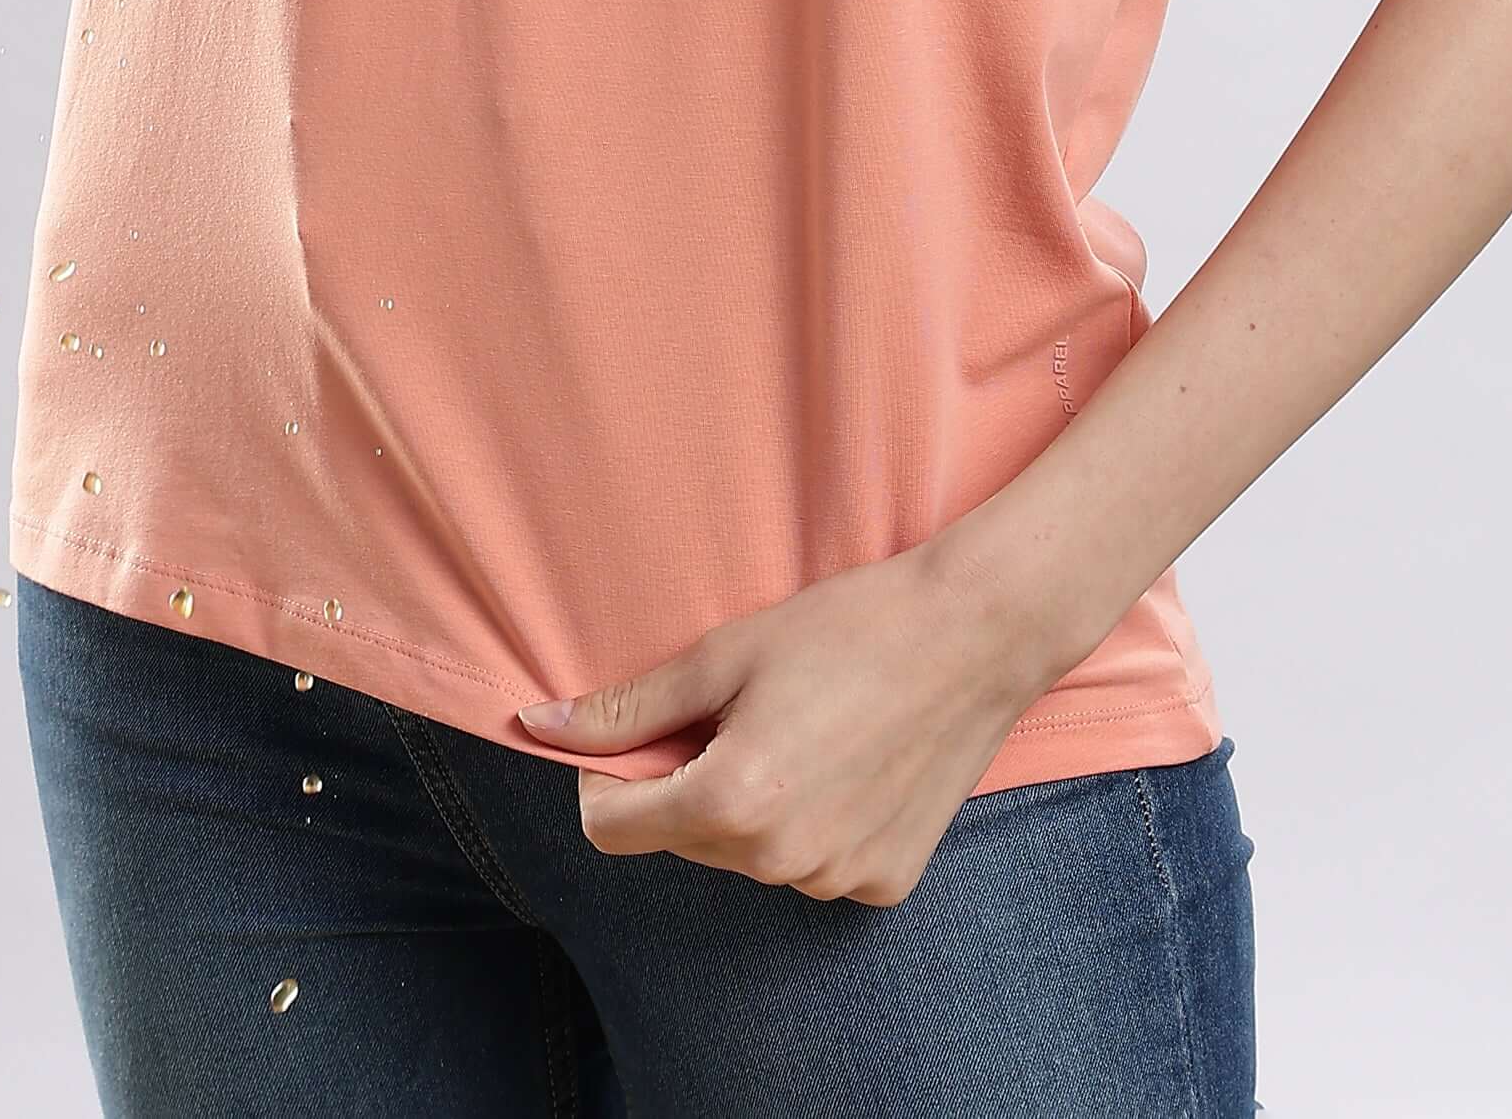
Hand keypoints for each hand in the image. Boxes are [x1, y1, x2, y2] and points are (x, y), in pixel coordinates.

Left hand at [516, 534, 1053, 906]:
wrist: (975, 633)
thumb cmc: (848, 627)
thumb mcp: (725, 653)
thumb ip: (629, 708)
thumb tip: (536, 727)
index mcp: (730, 803)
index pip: (611, 830)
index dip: (607, 779)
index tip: (643, 733)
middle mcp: (779, 862)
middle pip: (683, 838)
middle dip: (688, 783)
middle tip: (741, 711)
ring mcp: (836, 881)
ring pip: (749, 855)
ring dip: (752, 806)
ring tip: (805, 729)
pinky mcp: (884, 883)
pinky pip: (814, 865)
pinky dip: (814, 824)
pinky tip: (851, 762)